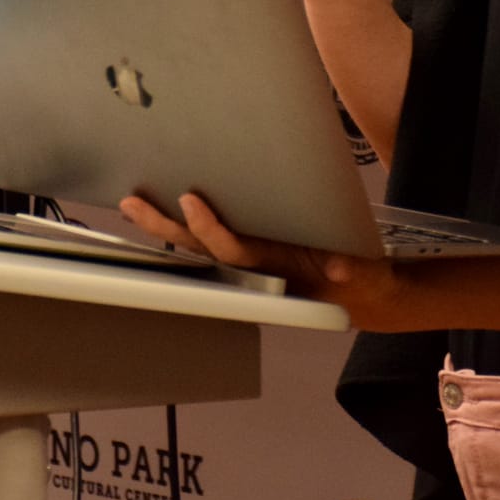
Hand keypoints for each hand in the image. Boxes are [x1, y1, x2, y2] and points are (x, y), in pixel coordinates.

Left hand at [119, 192, 412, 330]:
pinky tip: (161, 207)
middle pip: (201, 249)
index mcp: (276, 273)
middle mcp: (254, 269)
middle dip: (166, 227)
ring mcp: (249, 262)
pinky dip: (184, 225)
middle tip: (134, 201)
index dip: (211, 229)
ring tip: (132, 202)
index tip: (190, 200)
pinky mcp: (252, 251)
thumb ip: (357, 273)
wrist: (364, 298)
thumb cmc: (361, 285)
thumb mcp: (366, 278)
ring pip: (199, 246)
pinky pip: (211, 238)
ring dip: (165, 227)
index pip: (235, 252)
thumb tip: (342, 269)